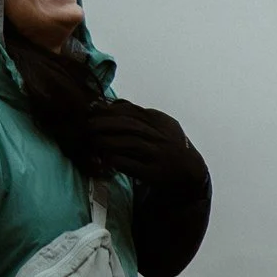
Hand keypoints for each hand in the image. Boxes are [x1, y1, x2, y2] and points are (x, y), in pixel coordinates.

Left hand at [86, 101, 207, 191]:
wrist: (189, 172)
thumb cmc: (168, 146)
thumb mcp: (160, 124)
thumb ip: (139, 113)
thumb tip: (113, 102)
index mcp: (159, 121)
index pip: (132, 111)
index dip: (110, 110)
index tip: (93, 111)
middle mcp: (160, 137)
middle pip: (129, 125)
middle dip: (105, 123)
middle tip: (87, 125)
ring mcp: (157, 155)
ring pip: (130, 144)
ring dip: (108, 141)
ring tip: (92, 140)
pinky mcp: (153, 174)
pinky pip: (132, 165)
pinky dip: (117, 160)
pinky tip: (105, 158)